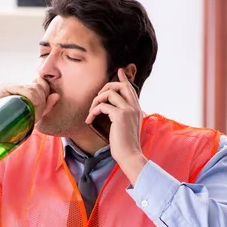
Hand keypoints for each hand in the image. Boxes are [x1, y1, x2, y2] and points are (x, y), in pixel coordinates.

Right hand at [0, 77, 60, 121]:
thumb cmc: (13, 128)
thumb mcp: (34, 116)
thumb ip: (46, 107)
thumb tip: (56, 96)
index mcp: (24, 90)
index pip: (42, 85)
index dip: (46, 98)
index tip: (41, 114)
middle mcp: (16, 85)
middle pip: (39, 86)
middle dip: (43, 102)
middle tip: (37, 117)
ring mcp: (9, 85)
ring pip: (35, 88)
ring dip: (38, 104)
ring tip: (33, 117)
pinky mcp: (4, 88)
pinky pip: (26, 90)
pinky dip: (33, 100)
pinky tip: (31, 111)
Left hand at [85, 68, 146, 183]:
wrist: (129, 155)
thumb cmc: (125, 144)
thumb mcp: (126, 127)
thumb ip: (123, 116)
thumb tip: (112, 110)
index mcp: (137, 108)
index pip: (130, 88)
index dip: (123, 79)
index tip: (119, 71)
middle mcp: (134, 106)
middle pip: (120, 85)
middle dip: (105, 88)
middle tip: (96, 100)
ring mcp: (128, 109)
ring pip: (109, 93)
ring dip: (96, 101)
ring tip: (91, 112)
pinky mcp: (120, 115)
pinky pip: (103, 106)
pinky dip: (93, 111)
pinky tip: (89, 120)